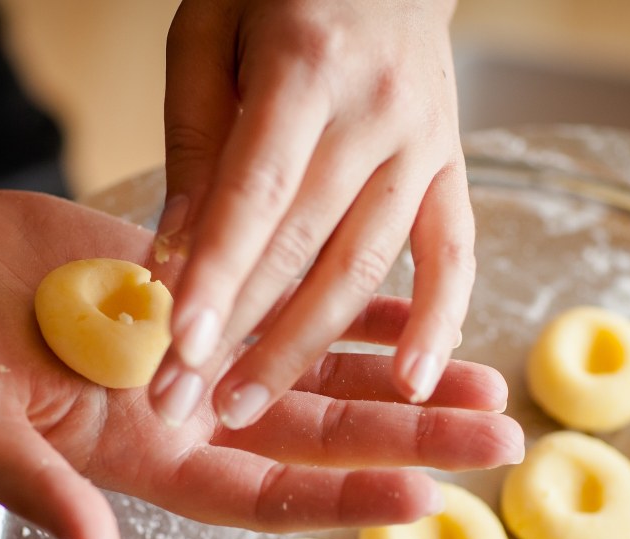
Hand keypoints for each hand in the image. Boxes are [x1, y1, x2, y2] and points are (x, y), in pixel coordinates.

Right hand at [0, 188, 518, 538]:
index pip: (264, 491)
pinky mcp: (200, 283)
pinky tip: (410, 300)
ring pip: (321, 366)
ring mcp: (202, 346)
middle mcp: (192, 409)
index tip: (422, 498)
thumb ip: (44, 491)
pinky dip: (347, 298)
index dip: (341, 500)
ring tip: (484, 376)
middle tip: (501, 434)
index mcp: (148, 457)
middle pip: (322, 432)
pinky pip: (288, 291)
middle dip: (411, 436)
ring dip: (401, 372)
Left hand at [152, 0, 473, 429]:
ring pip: (364, 266)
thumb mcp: (209, 32)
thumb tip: (174, 254)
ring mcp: (424, 146)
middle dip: (236, 333)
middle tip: (176, 405)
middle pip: (303, 244)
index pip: (256, 191)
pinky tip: (410, 383)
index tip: (180, 347)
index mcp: (307, 67)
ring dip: (303, 347)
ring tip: (243, 411)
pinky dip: (438, 321)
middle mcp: (376, 114)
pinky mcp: (453, 169)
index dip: (218, 273)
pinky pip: (455, 255)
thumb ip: (196, 140)